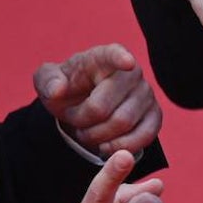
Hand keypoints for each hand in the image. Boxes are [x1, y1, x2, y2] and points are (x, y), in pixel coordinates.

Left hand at [35, 45, 162, 157]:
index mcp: (103, 58)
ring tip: (87, 131)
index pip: (113, 55)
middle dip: (82, 121)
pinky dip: (122, 146)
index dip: (120, 59)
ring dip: (97, 136)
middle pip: (104, 106)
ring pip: (122, 124)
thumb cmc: (67, 88)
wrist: (83, 105)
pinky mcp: (155, 115)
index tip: (127, 63)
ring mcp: (146, 93)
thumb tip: (57, 89)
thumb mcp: (48, 81)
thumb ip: (48, 81)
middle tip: (75, 120)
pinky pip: (145, 135)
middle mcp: (132, 72)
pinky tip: (107, 145)